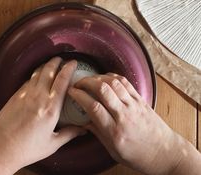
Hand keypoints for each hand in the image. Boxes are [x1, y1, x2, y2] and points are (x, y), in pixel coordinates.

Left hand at [0, 57, 84, 174]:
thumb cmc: (26, 149)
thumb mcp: (52, 144)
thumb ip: (69, 134)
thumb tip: (83, 129)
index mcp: (51, 108)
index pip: (62, 81)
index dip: (69, 69)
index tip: (73, 62)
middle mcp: (38, 97)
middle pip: (48, 71)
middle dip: (55, 62)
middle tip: (61, 59)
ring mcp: (25, 95)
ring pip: (37, 73)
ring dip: (44, 66)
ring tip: (50, 64)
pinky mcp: (15, 97)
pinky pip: (27, 81)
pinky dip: (34, 76)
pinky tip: (36, 78)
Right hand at [68, 73, 194, 174]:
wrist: (164, 153)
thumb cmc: (139, 156)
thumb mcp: (114, 151)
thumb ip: (98, 133)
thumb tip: (84, 122)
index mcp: (115, 131)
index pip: (93, 107)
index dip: (79, 96)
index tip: (71, 92)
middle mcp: (124, 115)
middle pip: (102, 90)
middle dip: (86, 82)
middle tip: (78, 83)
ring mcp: (134, 105)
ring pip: (114, 83)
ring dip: (99, 77)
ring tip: (90, 79)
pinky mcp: (141, 100)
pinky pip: (126, 83)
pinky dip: (113, 77)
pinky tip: (106, 77)